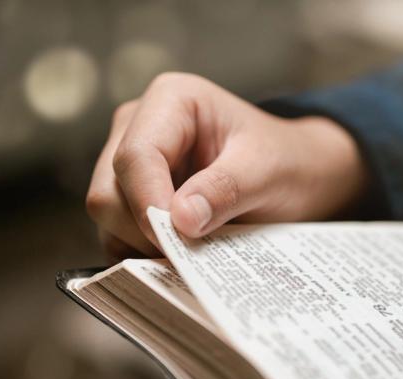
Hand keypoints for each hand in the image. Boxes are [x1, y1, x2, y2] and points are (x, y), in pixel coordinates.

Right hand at [86, 72, 366, 261]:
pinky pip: (114, 234)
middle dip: (145, 229)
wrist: (295, 175)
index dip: (148, 203)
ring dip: (143, 245)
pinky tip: (180, 254)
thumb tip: (181, 219)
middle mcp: (137, 126)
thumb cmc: (285, 162)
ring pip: (106, 216)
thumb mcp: (268, 171)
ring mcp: (127, 163)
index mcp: (170, 100)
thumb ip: (226, 189)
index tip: (177, 241)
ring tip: (194, 251)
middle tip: (191, 253)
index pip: (135, 156)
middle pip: (108, 191)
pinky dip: (141, 253)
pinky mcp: (126, 196)